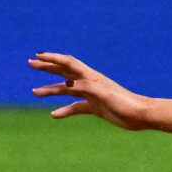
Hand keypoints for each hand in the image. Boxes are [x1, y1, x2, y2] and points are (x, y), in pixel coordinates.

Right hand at [29, 53, 150, 129]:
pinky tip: (54, 115)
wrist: (140, 115)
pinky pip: (75, 108)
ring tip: (34, 92)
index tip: (37, 55)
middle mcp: (89, 83)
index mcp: (91, 76)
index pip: (68, 63)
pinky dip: (64, 110)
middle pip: (64, 72)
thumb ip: (86, 87)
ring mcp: (91, 95)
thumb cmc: (124, 102)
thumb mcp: (103, 94)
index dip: (52, 58)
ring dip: (50, 89)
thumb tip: (67, 85)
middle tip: (31, 63)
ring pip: (66, 90)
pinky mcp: (95, 107)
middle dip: (48, 67)